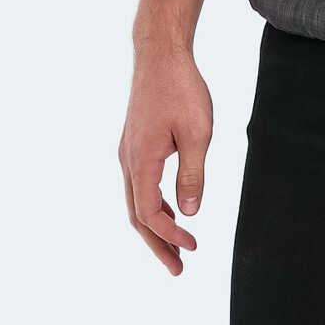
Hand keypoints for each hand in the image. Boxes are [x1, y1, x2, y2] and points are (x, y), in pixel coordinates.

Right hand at [118, 44, 212, 275]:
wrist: (160, 54)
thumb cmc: (181, 89)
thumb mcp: (197, 132)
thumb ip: (192, 174)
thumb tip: (191, 213)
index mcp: (141, 162)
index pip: (151, 214)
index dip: (171, 235)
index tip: (193, 246)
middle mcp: (128, 160)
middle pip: (138, 215)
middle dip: (157, 244)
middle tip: (178, 269)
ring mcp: (128, 151)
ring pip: (137, 200)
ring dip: (155, 226)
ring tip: (177, 246)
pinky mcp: (134, 142)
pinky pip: (140, 183)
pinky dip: (153, 204)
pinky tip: (171, 208)